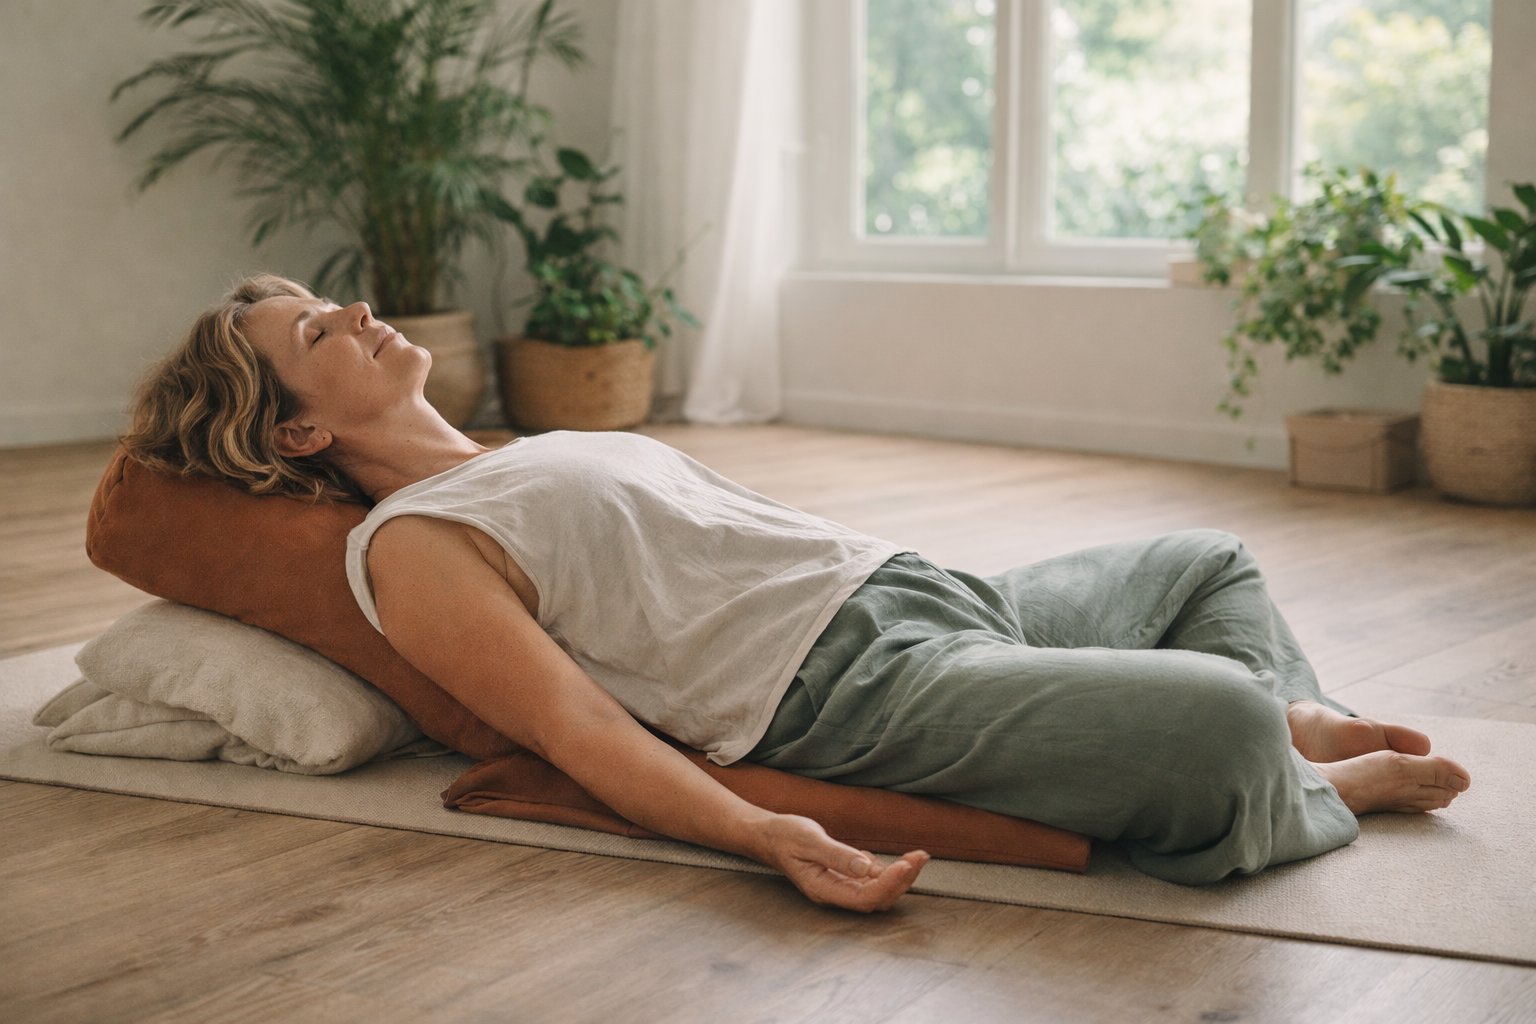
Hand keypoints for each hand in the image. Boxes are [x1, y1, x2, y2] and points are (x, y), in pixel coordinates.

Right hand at [759, 814, 929, 911]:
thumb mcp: (808, 840)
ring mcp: (841, 886)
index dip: (888, 885)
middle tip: (919, 858)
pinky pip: (873, 880)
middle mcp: (835, 893)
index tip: (905, 865)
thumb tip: (866, 868)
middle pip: (876, 898)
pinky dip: (891, 871)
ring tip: (919, 857)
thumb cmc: (784, 836)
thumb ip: (837, 855)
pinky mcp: (845, 876)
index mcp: (823, 889)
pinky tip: (903, 859)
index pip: (864, 897)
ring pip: (878, 890)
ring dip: (901, 876)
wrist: (769, 835)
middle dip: (902, 881)